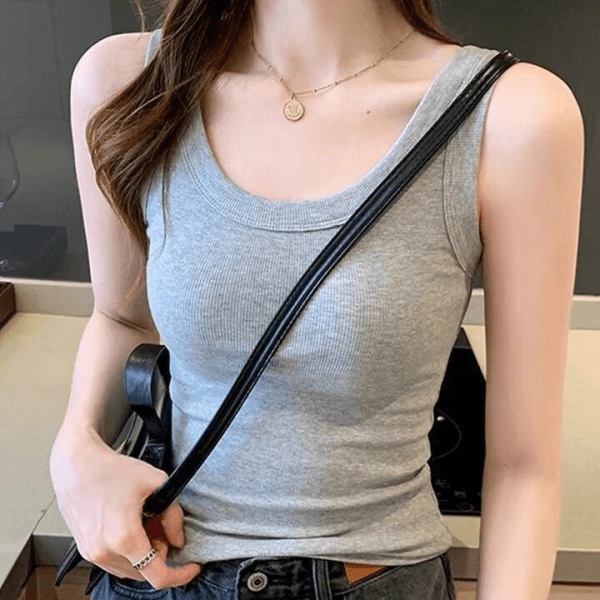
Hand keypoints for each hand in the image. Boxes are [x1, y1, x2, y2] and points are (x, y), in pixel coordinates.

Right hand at [50, 428, 201, 588]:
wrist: (76, 466)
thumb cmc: (111, 470)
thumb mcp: (156, 483)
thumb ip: (174, 515)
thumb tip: (178, 539)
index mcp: (124, 539)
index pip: (158, 575)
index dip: (181, 574)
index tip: (191, 566)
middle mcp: (105, 552)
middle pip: (145, 571)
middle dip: (160, 553)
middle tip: (162, 526)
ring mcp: (92, 554)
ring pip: (130, 568)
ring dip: (144, 553)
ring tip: (146, 522)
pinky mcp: (86, 550)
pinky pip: (115, 561)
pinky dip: (128, 551)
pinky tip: (131, 525)